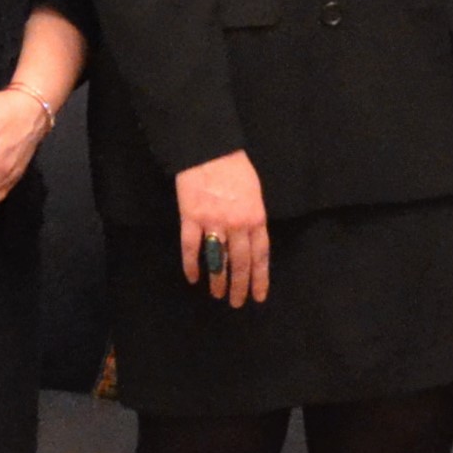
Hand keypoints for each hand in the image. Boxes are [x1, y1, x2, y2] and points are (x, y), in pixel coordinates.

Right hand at [176, 152, 271, 308]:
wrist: (210, 150)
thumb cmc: (235, 168)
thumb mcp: (255, 193)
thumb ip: (254, 218)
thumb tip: (252, 240)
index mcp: (256, 218)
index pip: (260, 256)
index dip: (259, 278)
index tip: (258, 296)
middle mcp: (237, 224)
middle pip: (240, 263)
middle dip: (239, 286)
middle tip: (236, 303)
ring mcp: (214, 222)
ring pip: (218, 260)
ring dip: (218, 280)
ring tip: (217, 295)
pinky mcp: (191, 217)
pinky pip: (191, 247)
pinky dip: (191, 264)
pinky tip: (192, 277)